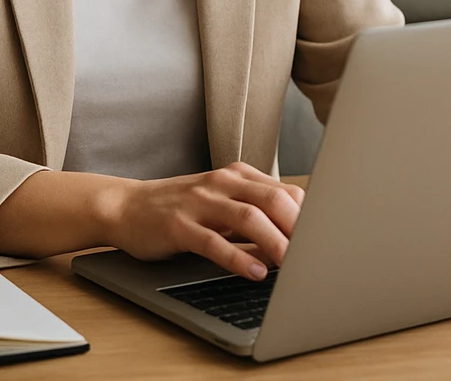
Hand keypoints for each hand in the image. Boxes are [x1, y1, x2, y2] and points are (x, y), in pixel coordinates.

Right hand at [99, 162, 304, 279]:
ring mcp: (200, 203)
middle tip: (316, 254)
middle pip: (273, 200)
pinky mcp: (179, 225)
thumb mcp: (222, 204)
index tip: (324, 240)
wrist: (125, 207)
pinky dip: (238, 259)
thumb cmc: (180, 209)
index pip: (286, 192)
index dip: (309, 217)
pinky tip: (255, 274)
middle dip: (299, 228)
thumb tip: (296, 240)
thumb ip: (256, 215)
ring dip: (275, 242)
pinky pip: (214, 242)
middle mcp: (222, 184)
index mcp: (238, 176)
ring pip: (249, 218)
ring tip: (292, 265)